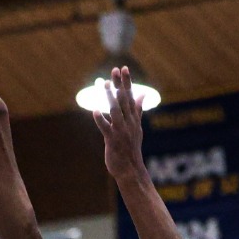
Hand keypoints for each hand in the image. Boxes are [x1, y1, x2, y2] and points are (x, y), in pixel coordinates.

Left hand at [91, 66, 147, 181]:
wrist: (131, 170)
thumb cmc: (131, 148)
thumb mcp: (137, 127)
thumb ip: (138, 109)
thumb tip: (143, 94)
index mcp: (133, 118)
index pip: (131, 96)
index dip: (127, 82)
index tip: (124, 68)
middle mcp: (129, 122)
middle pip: (124, 100)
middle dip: (119, 84)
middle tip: (115, 70)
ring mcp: (121, 131)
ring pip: (115, 111)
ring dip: (110, 97)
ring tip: (104, 84)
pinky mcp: (113, 140)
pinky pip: (106, 129)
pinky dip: (101, 120)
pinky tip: (95, 111)